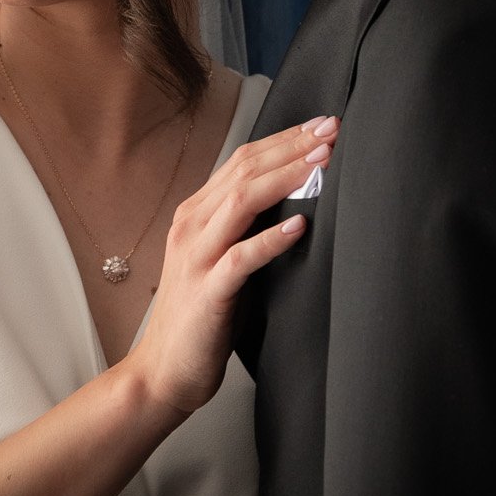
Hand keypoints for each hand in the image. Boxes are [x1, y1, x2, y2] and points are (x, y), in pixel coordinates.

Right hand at [125, 115, 338, 418]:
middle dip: (291, 147)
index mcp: (196, 214)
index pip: (242, 161)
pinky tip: (299, 226)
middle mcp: (192, 226)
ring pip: (241, 202)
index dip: (283, 140)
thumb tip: (296, 200)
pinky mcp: (208, 291)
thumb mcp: (221, 259)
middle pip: (244, 171)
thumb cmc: (201, 317)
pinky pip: (241, 257)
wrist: (164, 370)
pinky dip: (271, 239)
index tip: (321, 126)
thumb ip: (246, 228)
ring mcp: (197, 257)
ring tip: (321, 164)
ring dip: (285, 178)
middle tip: (331, 130)